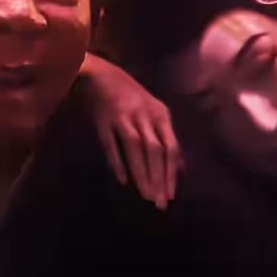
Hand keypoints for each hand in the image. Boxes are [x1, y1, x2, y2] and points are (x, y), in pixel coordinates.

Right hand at [79, 53, 181, 209]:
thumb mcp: (151, 111)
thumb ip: (163, 136)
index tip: (170, 196)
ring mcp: (122, 117)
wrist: (99, 73)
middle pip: (155, 150)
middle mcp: (143, 115)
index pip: (170, 147)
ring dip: (142, 173)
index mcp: (160, 114)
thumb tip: (178, 167)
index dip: (171, 173)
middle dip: (158, 178)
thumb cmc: (129, 96)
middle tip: (159, 203)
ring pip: (136, 148)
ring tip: (145, 195)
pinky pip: (110, 143)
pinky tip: (122, 179)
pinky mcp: (102, 120)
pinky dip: (117, 161)